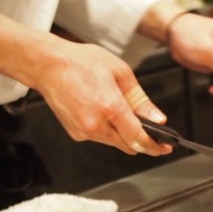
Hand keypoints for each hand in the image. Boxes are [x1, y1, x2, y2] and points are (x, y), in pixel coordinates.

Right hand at [0, 13, 170, 155]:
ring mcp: (84, 132)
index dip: (155, 146)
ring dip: (123, 134)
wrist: (47, 65)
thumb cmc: (80, 63)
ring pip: (114, 142)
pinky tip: (103, 113)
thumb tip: (156, 118)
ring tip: (120, 112)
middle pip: (128, 145)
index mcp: (110, 107)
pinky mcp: (76, 134)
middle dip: (142, 141)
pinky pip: (100, 138)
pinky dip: (107, 130)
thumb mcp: (120, 73)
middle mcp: (96, 124)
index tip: (165, 148)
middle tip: (153, 135)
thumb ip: (141, 100)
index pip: (139, 137)